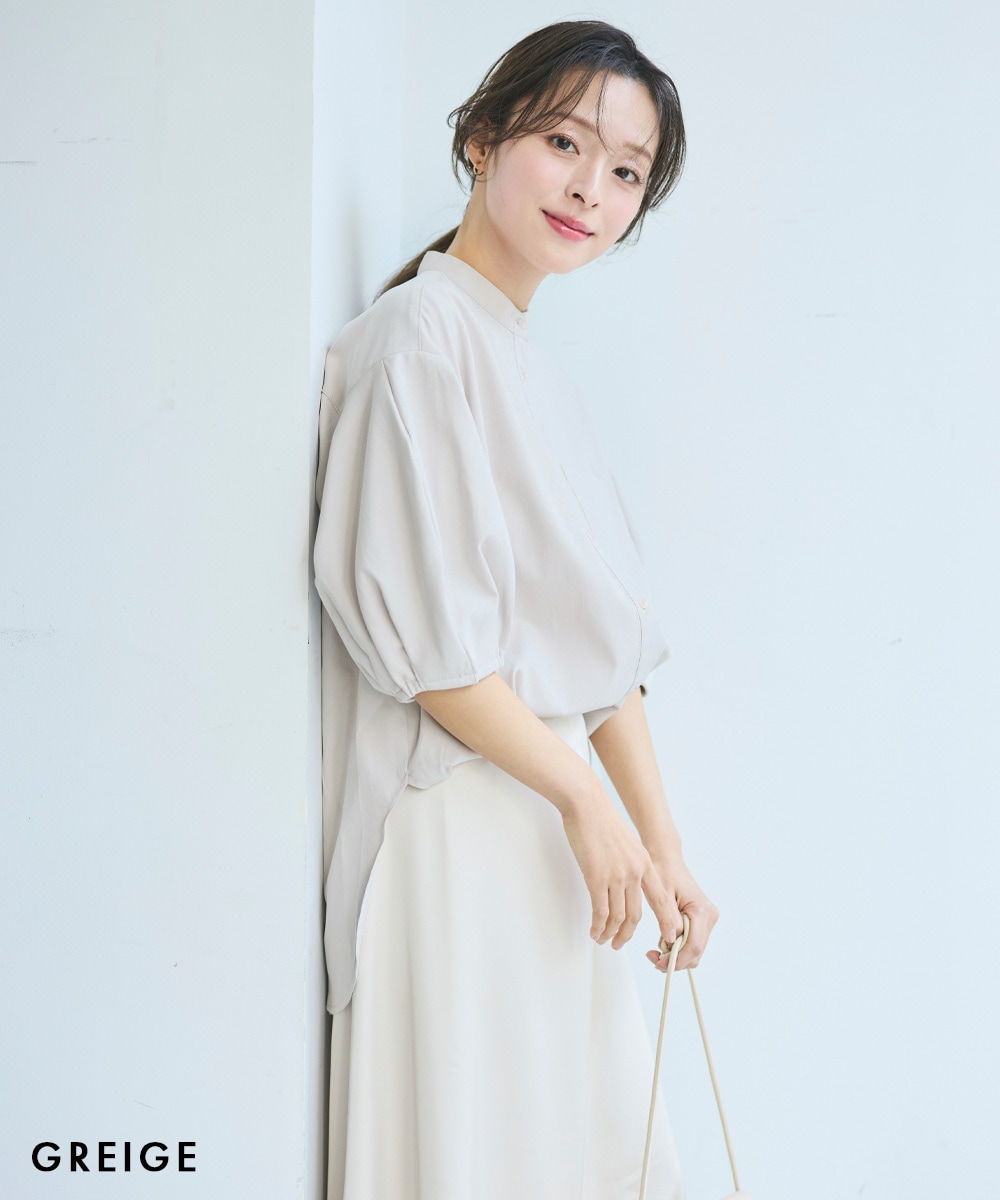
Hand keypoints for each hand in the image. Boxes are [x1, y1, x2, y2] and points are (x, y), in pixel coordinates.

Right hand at [560, 791, 681, 953]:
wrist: (586, 803)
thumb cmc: (602, 820)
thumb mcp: (626, 842)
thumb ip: (630, 863)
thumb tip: (625, 882)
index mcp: (644, 863)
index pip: (660, 900)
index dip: (665, 921)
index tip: (668, 937)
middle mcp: (634, 872)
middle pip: (636, 915)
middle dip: (627, 934)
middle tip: (619, 943)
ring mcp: (616, 876)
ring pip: (617, 917)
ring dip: (610, 933)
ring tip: (602, 939)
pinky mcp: (596, 878)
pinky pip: (600, 912)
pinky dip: (597, 926)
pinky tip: (593, 930)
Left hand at [643, 847, 718, 972]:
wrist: (667, 859)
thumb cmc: (663, 871)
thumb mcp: (661, 895)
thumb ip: (668, 919)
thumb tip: (671, 943)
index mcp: (702, 910)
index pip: (693, 946)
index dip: (676, 960)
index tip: (657, 963)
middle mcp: (710, 916)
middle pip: (695, 952)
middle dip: (674, 960)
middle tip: (652, 957)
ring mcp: (708, 920)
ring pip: (694, 951)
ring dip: (675, 955)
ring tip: (654, 949)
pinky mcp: (702, 922)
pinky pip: (691, 943)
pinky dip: (677, 947)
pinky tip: (663, 940)